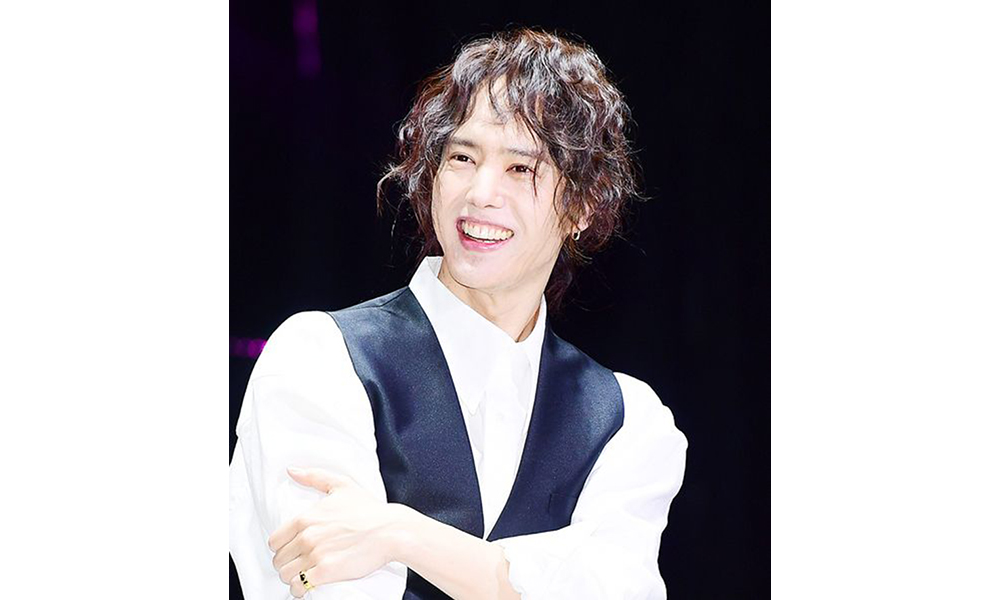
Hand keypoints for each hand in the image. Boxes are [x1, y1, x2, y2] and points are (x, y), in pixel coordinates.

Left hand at [267, 466, 400, 597]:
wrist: (391, 531)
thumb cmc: (370, 510)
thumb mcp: (342, 485)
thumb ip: (314, 477)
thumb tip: (291, 471)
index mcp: (305, 518)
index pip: (274, 541)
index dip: (281, 548)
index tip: (291, 551)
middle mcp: (307, 537)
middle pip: (279, 560)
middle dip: (287, 564)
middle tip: (299, 565)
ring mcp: (316, 555)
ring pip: (286, 575)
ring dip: (293, 578)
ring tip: (303, 577)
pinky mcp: (327, 572)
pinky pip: (300, 586)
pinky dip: (300, 590)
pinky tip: (307, 588)